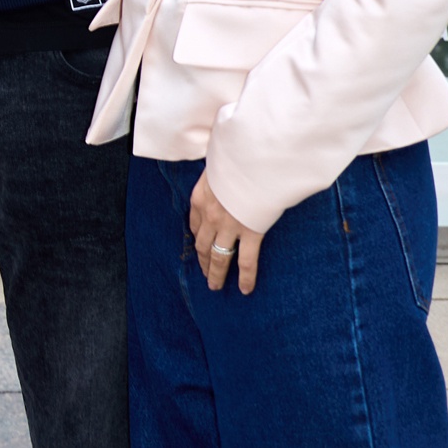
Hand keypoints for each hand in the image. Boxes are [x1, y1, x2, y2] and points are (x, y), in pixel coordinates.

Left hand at [189, 170, 264, 294]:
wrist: (252, 159)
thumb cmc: (236, 158)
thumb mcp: (216, 165)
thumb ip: (216, 177)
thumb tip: (221, 177)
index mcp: (200, 198)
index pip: (195, 225)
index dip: (198, 238)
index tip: (200, 247)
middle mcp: (210, 216)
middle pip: (203, 245)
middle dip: (202, 261)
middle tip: (204, 274)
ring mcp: (229, 227)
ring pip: (219, 257)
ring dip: (215, 273)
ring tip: (214, 286)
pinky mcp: (250, 233)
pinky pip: (246, 261)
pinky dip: (245, 278)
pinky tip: (244, 289)